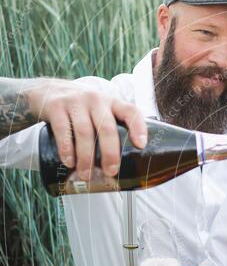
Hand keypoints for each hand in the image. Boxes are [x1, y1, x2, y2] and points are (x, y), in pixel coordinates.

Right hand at [26, 78, 146, 178]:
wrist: (46, 90)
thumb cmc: (81, 107)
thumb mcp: (99, 110)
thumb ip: (111, 128)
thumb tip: (125, 163)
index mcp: (111, 102)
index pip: (130, 111)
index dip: (138, 127)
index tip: (141, 145)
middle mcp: (96, 100)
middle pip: (106, 127)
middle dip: (110, 152)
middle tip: (110, 171)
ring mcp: (76, 102)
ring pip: (84, 132)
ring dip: (86, 157)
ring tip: (86, 175)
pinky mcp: (56, 107)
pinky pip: (63, 130)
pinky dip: (66, 149)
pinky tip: (69, 162)